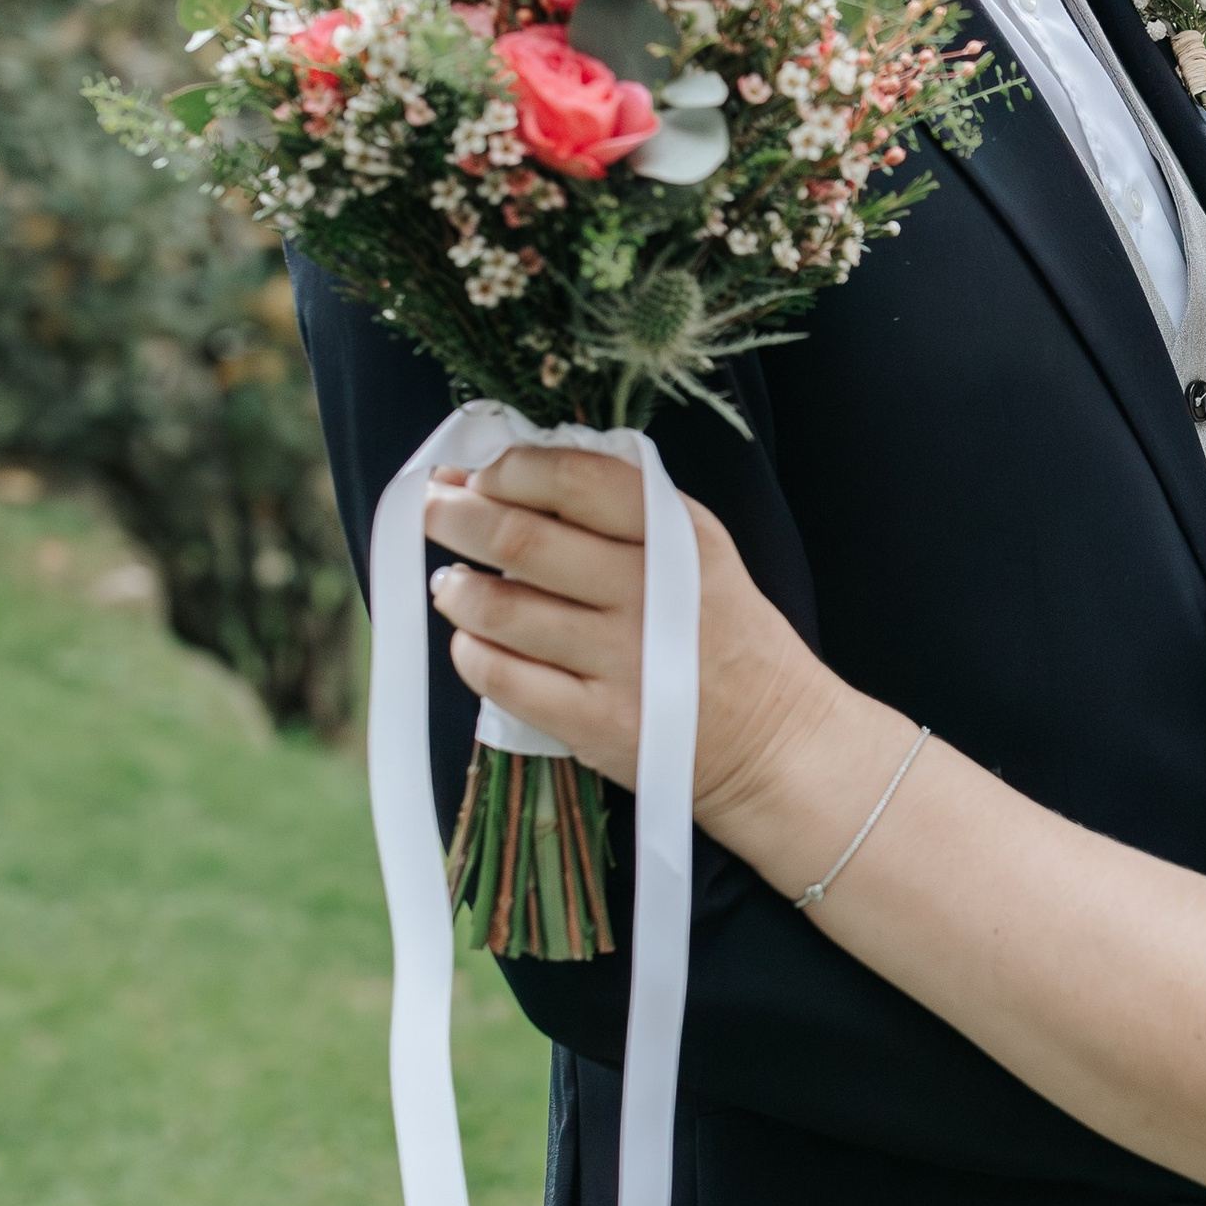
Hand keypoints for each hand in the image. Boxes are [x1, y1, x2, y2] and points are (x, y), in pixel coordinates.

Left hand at [422, 445, 822, 834]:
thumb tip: (511, 472)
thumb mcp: (700, 549)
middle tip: (434, 510)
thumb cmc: (721, 632)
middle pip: (521, 539)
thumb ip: (624, 507)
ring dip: (455, 588)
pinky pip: (502, 677)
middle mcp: (649, 594)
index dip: (510, 469)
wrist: (772, 737)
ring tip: (451, 583)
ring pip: (500, 609)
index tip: (481, 472)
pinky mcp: (595, 721)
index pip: (577, 480)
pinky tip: (474, 640)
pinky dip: (471, 651)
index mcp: (677, 538)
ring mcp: (621, 661)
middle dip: (457, 516)